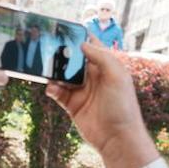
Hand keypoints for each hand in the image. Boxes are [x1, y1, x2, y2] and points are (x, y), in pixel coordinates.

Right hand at [46, 41, 160, 167]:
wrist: (117, 138)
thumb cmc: (122, 106)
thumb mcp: (117, 76)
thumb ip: (101, 57)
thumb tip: (83, 44)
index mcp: (106, 66)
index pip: (91, 46)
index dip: (80, 37)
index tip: (65, 29)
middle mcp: (93, 77)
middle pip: (73, 60)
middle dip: (61, 54)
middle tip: (48, 48)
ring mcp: (82, 91)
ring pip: (62, 75)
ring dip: (54, 72)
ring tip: (46, 69)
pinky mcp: (72, 105)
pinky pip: (57, 92)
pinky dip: (52, 89)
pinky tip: (51, 88)